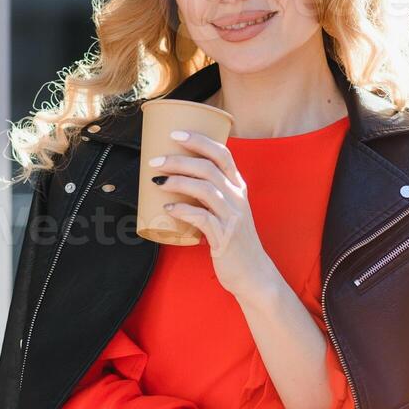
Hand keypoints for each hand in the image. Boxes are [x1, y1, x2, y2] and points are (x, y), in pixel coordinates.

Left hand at [149, 129, 277, 300]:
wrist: (253, 274)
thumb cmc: (234, 240)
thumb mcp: (227, 211)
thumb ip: (208, 196)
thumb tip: (174, 182)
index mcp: (238, 187)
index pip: (222, 154)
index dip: (199, 140)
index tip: (175, 134)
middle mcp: (238, 198)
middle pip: (208, 168)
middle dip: (179, 160)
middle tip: (155, 161)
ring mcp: (233, 217)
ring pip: (205, 189)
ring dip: (178, 182)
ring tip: (157, 181)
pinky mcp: (225, 237)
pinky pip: (202, 218)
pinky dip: (183, 211)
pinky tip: (168, 209)